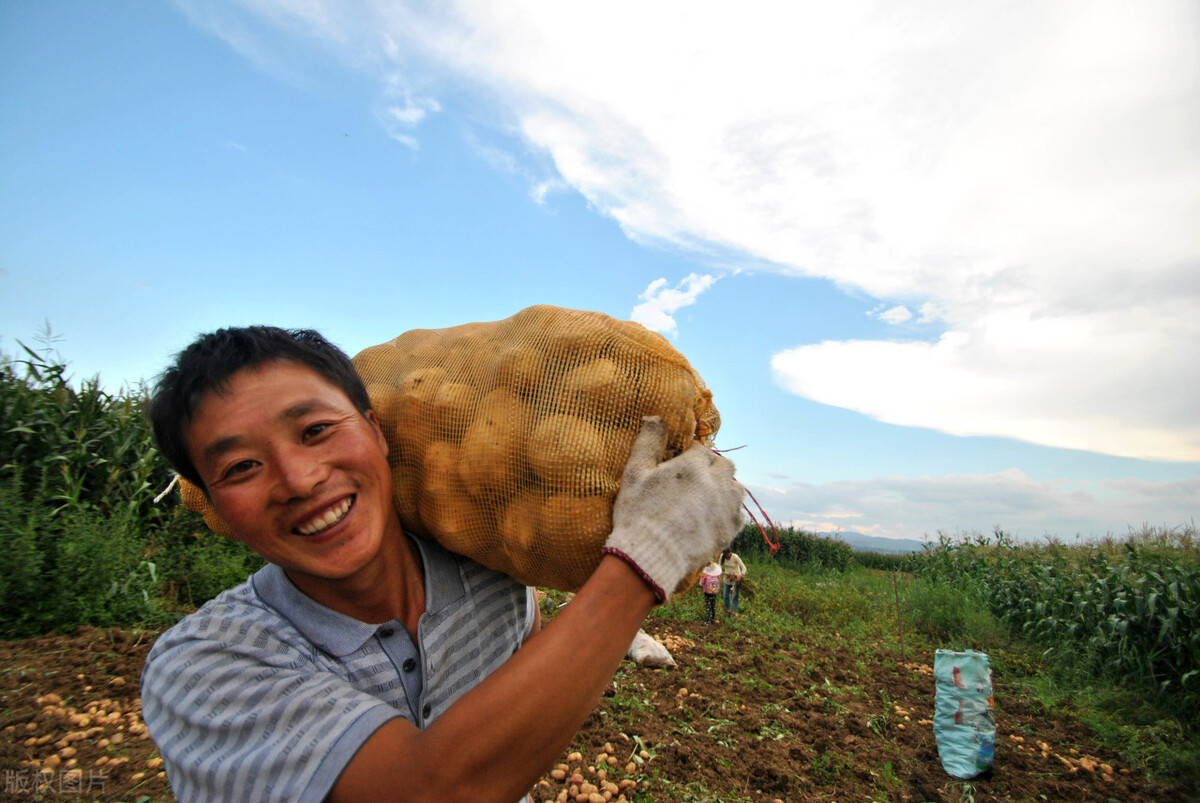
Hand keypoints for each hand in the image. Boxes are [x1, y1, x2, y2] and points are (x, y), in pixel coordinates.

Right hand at [603, 417, 744, 601]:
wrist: (650, 556)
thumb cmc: (638, 513)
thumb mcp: (635, 473)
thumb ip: (648, 442)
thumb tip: (655, 416)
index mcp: (694, 465)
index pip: (702, 450)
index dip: (691, 456)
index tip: (681, 465)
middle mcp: (716, 482)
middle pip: (725, 465)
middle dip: (713, 468)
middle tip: (696, 480)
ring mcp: (726, 507)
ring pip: (737, 488)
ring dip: (725, 488)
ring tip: (708, 497)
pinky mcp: (730, 530)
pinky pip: (739, 514)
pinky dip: (729, 512)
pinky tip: (714, 517)